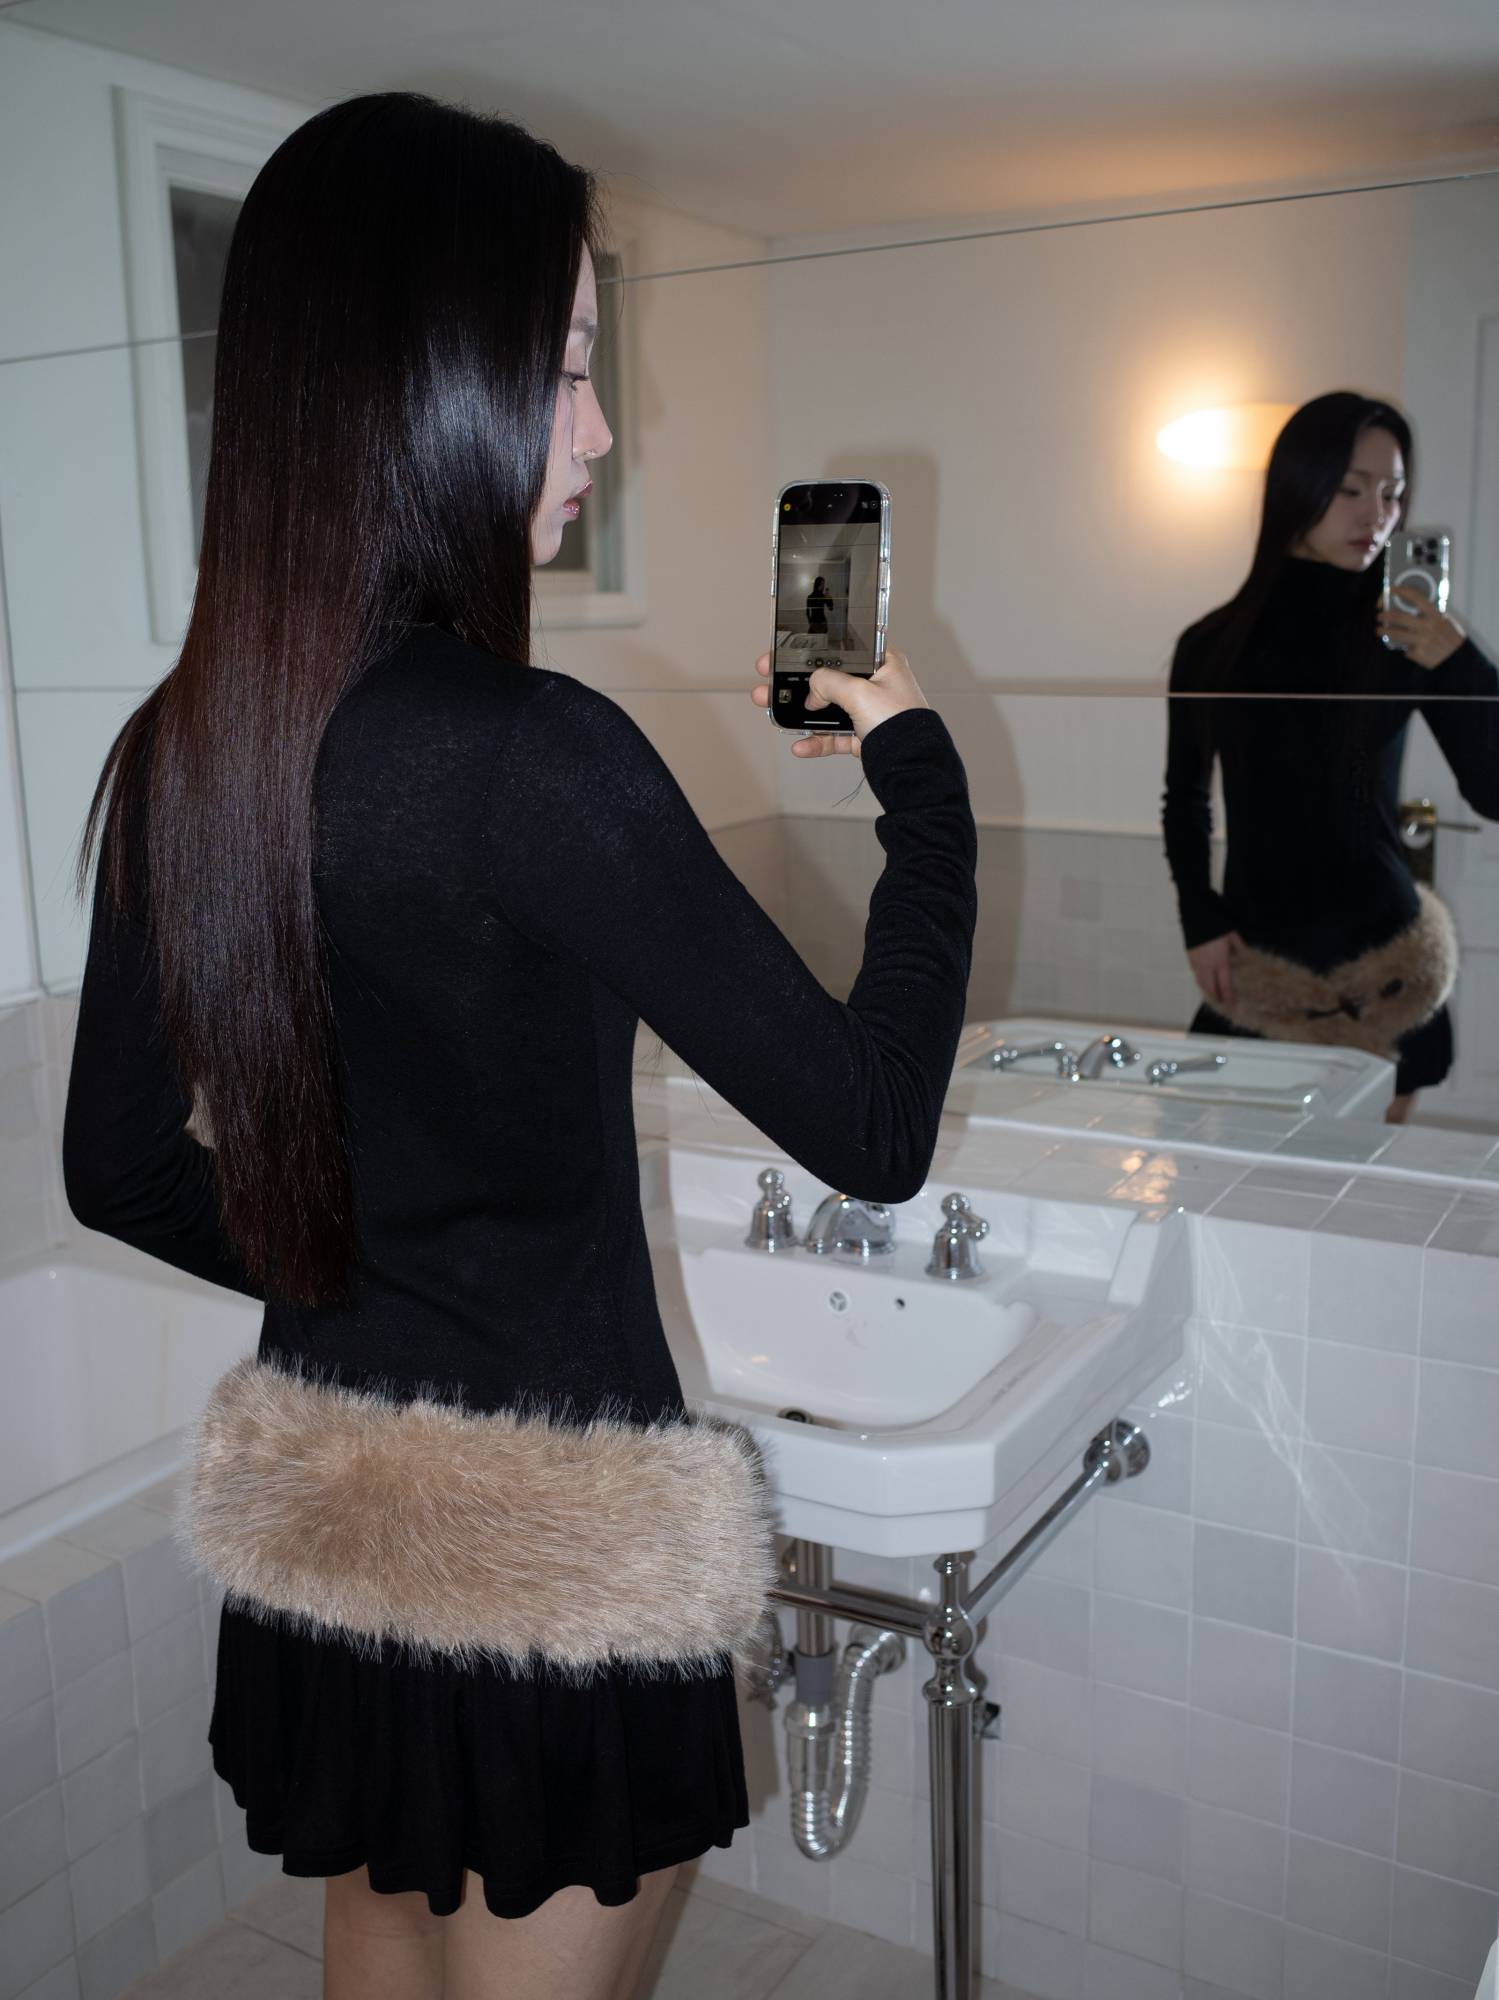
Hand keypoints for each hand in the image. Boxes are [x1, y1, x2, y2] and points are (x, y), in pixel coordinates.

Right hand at [750, 644, 928, 755]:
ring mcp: (867, 711)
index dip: (810, 651)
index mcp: (882, 662)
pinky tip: (799, 745)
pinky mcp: (862, 736)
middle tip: (768, 681)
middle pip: (826, 679)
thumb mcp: (859, 691)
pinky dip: (815, 741)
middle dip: (794, 683)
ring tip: (771, 710)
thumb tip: (812, 690)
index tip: (782, 654)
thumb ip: (829, 682)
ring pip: (825, 709)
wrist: (912, 767)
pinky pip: (832, 736)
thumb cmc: (900, 722)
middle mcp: (875, 684)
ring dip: (798, 712)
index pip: (839, 649)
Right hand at [1187, 931, 1242, 1010]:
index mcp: (1220, 961)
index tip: (1230, 1004)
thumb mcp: (1232, 935)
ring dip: (1207, 990)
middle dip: (1215, 997)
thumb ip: (1239, 947)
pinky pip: (1195, 973)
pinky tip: (1204, 979)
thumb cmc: (1216, 926)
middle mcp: (1207, 966)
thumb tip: (1246, 954)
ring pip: (1201, 982)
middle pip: (1210, 987)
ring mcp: (1197, 963)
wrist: (1196, 917)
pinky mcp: (1190, 958)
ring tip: (1212, 994)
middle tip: (1221, 1002)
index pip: (1224, 985)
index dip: (1227, 996)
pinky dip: (1200, 979)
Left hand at [1377, 591, 1466, 668]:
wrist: (1456, 657)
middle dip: (1385, 615)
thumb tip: (1408, 609)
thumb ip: (1428, 615)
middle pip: (1399, 617)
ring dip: (1384, 631)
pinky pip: (1405, 648)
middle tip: (1379, 616)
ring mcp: (1422, 639)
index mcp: (1435, 615)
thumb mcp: (1443, 621)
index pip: (1416, 597)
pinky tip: (1404, 647)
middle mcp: (1427, 626)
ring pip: (1396, 633)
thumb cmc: (1449, 638)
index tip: (1389, 589)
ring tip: (1379, 630)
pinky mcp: (1418, 652)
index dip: (1401, 591)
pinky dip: (1403, 648)